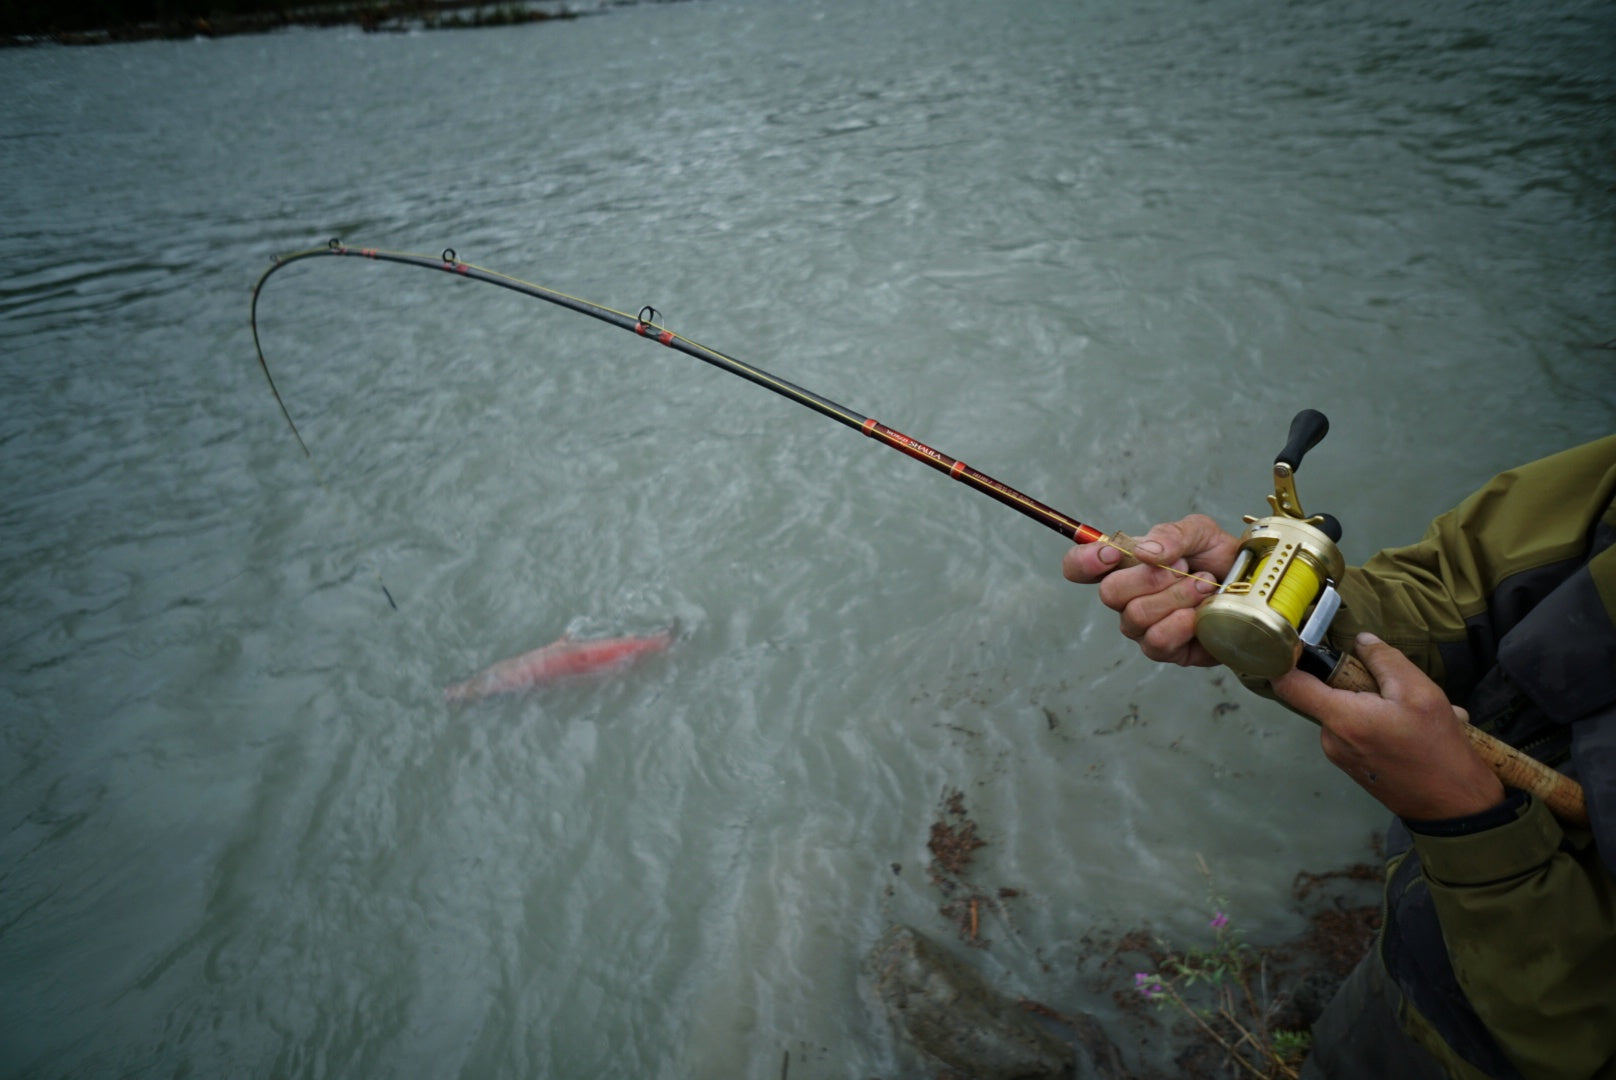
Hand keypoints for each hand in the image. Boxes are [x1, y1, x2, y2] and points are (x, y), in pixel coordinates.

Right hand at [1061, 514, 1240, 666]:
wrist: (1253, 588)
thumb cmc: (1220, 558)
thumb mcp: (1200, 532)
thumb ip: (1171, 533)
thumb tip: (1146, 551)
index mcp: (1125, 564)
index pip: (1078, 566)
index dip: (1084, 561)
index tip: (1112, 554)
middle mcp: (1126, 597)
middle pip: (1108, 592)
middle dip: (1149, 577)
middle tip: (1183, 567)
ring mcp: (1142, 626)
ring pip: (1136, 615)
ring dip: (1176, 597)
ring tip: (1203, 585)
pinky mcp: (1164, 650)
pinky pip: (1157, 640)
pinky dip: (1182, 623)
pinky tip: (1200, 614)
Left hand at [1271, 633, 1505, 820]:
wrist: (1455, 807)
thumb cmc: (1437, 747)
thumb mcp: (1419, 692)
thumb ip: (1385, 661)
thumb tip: (1361, 641)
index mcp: (1341, 719)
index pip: (1289, 684)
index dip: (1287, 660)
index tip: (1298, 645)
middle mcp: (1331, 739)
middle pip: (1329, 695)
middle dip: (1364, 687)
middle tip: (1401, 695)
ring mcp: (1340, 756)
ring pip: (1351, 714)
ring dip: (1381, 710)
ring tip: (1418, 720)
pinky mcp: (1353, 767)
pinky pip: (1360, 734)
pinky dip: (1384, 728)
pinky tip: (1415, 735)